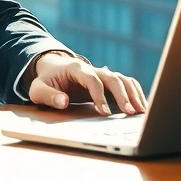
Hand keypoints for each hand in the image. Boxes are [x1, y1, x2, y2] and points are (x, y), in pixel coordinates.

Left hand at [25, 52, 146, 115]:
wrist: (53, 67)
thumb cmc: (46, 80)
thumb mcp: (38, 89)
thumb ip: (49, 96)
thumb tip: (64, 102)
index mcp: (76, 69)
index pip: (92, 80)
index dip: (99, 95)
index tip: (104, 112)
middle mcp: (93, 69)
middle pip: (112, 78)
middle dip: (122, 95)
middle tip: (129, 112)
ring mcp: (102, 74)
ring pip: (122, 79)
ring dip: (133, 93)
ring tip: (140, 111)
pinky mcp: (107, 81)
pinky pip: (125, 83)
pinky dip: (135, 92)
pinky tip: (141, 107)